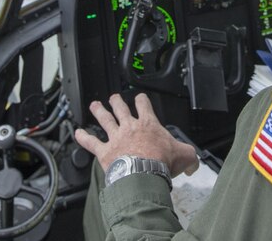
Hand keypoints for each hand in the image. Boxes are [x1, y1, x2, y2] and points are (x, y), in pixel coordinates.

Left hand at [74, 93, 198, 177]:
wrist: (144, 173)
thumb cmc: (161, 162)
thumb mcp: (184, 156)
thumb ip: (189, 157)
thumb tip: (193, 165)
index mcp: (149, 125)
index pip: (144, 105)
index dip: (142, 100)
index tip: (140, 98)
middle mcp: (130, 127)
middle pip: (121, 108)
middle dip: (117, 101)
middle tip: (114, 97)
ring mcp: (116, 137)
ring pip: (105, 120)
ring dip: (99, 111)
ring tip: (95, 106)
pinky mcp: (105, 151)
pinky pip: (91, 142)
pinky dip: (83, 138)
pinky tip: (77, 133)